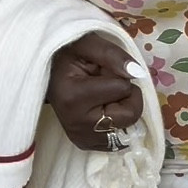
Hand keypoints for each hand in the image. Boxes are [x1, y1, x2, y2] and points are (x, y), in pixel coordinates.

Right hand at [46, 31, 143, 151]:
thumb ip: (112, 54)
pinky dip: (119, 124)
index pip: (123, 89)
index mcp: (73, 97)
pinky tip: (103, 110)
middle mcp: (76, 124)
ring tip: (102, 97)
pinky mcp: (85, 145)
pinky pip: (121, 140)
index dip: (120, 75)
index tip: (100, 69)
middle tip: (105, 84)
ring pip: (128, 127)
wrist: (49, 70)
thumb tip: (138, 73)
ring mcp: (81, 138)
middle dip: (126, 95)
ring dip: (122, 109)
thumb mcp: (86, 42)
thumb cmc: (68, 54)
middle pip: (130, 115)